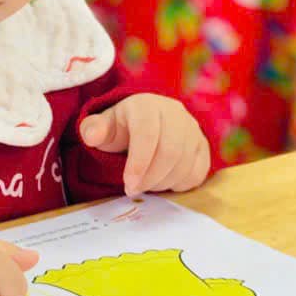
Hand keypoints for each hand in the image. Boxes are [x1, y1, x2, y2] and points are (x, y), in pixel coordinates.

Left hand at [80, 94, 210, 195]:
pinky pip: (198, 171)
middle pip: (170, 152)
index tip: (128, 184)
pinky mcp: (202, 146)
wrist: (144, 125)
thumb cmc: (121, 129)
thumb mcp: (103, 128)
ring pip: (184, 164)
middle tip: (134, 190)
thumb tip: (92, 135)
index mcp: (146, 105)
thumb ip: (94, 130)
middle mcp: (175, 113)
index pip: (147, 134)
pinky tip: (163, 181)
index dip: (139, 162)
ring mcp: (192, 129)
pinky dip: (179, 184)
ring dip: (162, 182)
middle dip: (151, 178)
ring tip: (145, 184)